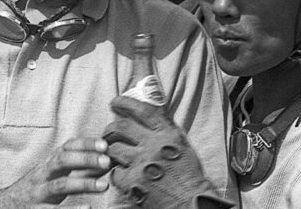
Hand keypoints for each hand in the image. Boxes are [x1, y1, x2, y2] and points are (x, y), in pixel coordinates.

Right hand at [4, 138, 110, 205]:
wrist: (7, 204)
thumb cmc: (40, 187)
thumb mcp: (58, 174)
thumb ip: (82, 169)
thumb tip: (108, 162)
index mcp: (50, 162)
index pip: (67, 146)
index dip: (85, 144)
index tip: (105, 145)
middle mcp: (43, 173)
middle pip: (62, 160)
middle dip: (85, 159)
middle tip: (106, 161)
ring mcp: (39, 192)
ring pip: (60, 185)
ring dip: (83, 183)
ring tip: (104, 186)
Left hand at [102, 96, 229, 208]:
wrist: (192, 202)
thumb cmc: (187, 174)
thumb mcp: (180, 144)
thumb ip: (163, 128)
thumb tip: (145, 110)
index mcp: (168, 135)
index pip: (142, 110)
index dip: (125, 103)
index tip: (115, 103)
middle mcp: (154, 146)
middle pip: (120, 127)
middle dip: (110, 128)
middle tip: (108, 131)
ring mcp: (142, 164)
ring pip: (113, 148)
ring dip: (110, 150)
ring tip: (111, 152)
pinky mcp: (133, 182)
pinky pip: (115, 172)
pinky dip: (116, 173)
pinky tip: (122, 174)